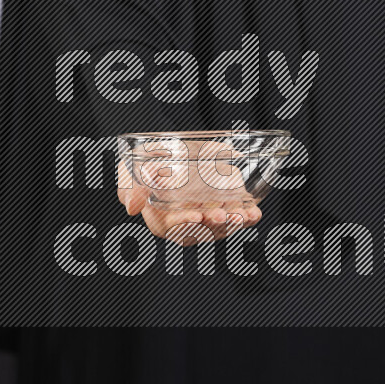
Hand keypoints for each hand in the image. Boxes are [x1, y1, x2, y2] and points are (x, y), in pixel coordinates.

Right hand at [117, 140, 261, 244]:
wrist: (168, 152)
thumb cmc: (145, 166)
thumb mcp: (131, 171)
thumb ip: (130, 187)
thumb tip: (132, 207)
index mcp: (162, 219)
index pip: (172, 226)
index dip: (184, 222)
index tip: (196, 215)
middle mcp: (187, 222)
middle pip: (200, 231)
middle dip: (213, 224)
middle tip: (221, 215)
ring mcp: (208, 216)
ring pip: (221, 227)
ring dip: (232, 224)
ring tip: (241, 215)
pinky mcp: (226, 207)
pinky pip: (237, 218)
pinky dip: (248, 219)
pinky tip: (254, 214)